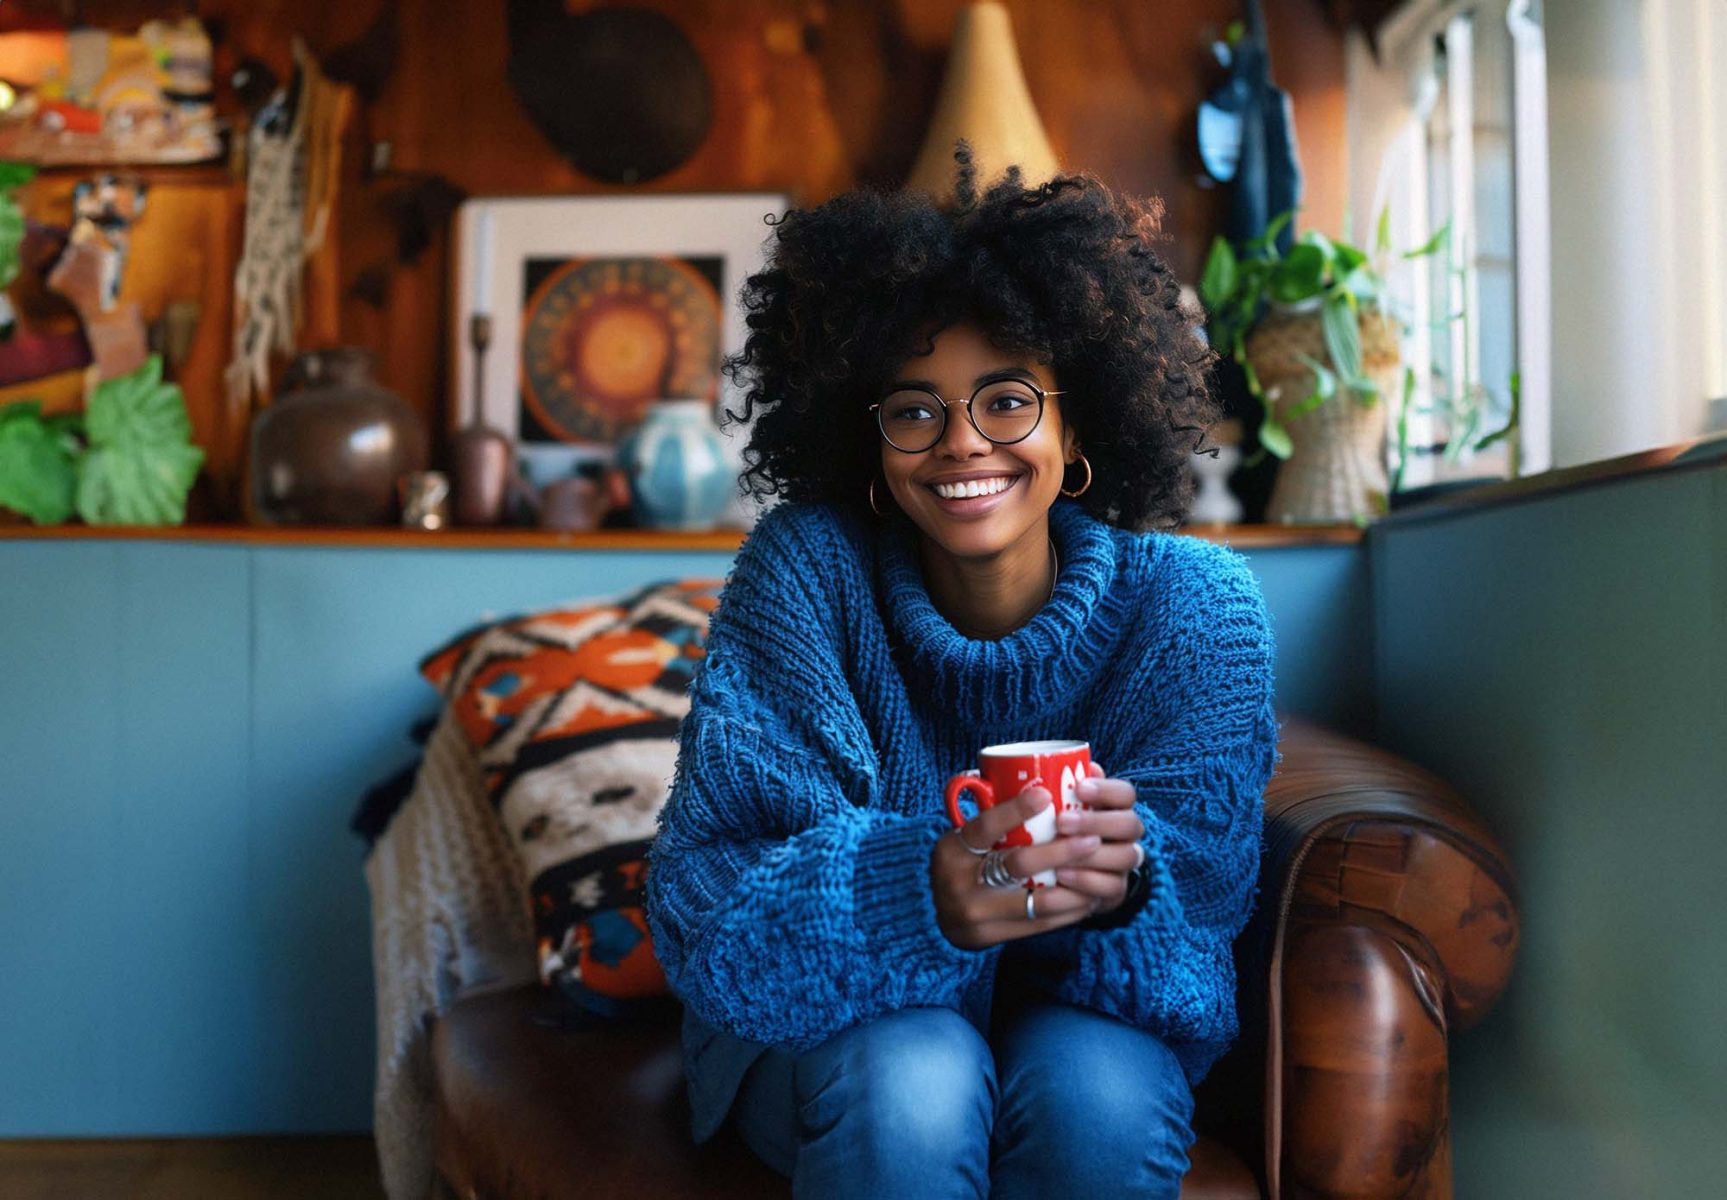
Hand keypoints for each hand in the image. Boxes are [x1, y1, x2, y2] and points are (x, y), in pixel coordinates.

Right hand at [930, 784, 1108, 950]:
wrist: (937, 919)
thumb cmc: (963, 867)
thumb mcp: (961, 841)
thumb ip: (990, 819)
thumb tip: (1037, 783)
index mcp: (952, 849)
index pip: (985, 825)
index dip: (1015, 809)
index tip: (1047, 794)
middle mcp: (959, 881)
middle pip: (1018, 863)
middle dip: (1061, 850)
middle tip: (1092, 839)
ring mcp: (974, 912)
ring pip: (1036, 900)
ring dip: (1074, 887)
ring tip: (1098, 872)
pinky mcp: (988, 937)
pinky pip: (1037, 924)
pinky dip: (1067, 912)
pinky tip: (1086, 901)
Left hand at [1050, 760, 1146, 918]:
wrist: (1057, 874)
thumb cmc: (1054, 829)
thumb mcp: (1055, 807)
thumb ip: (1061, 786)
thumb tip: (1072, 765)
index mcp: (1115, 808)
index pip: (1125, 794)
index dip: (1107, 790)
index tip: (1079, 788)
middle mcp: (1126, 834)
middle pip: (1130, 824)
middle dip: (1098, 822)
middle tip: (1062, 822)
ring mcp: (1124, 863)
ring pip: (1127, 856)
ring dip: (1093, 855)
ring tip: (1059, 856)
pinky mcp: (1115, 890)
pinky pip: (1112, 887)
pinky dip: (1087, 882)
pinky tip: (1061, 877)